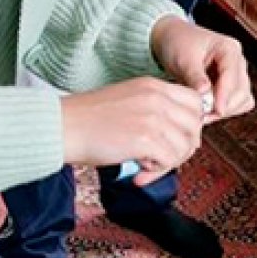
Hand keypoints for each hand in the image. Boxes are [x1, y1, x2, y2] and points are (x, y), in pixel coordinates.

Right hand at [61, 77, 207, 185]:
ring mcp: (153, 117)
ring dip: (169, 162)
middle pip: (195, 125)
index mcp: (153, 86)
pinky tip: (139, 170)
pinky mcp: (145, 139)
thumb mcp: (128, 101)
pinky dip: (156, 171)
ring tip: (147, 165)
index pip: (195, 101)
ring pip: (185, 146)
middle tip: (166, 158)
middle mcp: (157, 98)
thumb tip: (179, 135)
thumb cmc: (86, 119)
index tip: (178, 137)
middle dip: (184, 146)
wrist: (61, 126)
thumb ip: (155, 111)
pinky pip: (169, 161)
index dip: (191, 123)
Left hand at [150, 16, 254, 123]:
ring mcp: (237, 73)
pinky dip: (227, 110)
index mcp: (229, 49)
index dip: (225, 95)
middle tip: (203, 115)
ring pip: (243, 99)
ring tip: (204, 114)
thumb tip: (205, 93)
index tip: (216, 111)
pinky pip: (238, 103)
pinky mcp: (232, 85)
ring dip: (226, 110)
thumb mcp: (183, 59)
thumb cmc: (178, 44)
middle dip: (225, 105)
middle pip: (242, 90)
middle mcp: (237, 61)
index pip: (232, 76)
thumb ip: (194, 76)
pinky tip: (209, 111)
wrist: (172, 39)